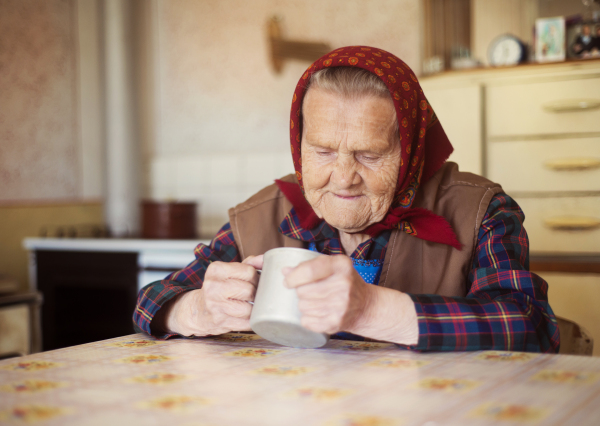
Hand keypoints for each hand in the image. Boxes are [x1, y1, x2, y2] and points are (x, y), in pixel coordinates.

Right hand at [160, 255, 262, 336]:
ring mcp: (216, 306)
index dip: (256, 278)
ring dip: (253, 309)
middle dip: (255, 294)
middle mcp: (213, 287)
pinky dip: (250, 321)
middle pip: (250, 290)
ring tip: (246, 306)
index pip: (249, 271)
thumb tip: (264, 260)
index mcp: (216, 270)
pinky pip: (247, 323)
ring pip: (250, 308)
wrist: (197, 311)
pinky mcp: (220, 322)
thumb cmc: (218, 290)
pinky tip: (244, 316)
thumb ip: (248, 264)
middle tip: (250, 295)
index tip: (252, 282)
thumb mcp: (228, 272)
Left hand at [283, 254, 418, 344]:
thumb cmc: (344, 282)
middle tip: (309, 292)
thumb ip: (308, 265)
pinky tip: (318, 313)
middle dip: (300, 292)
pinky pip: (307, 321)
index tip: (287, 282)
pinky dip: (308, 318)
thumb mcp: (331, 266)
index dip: (293, 277)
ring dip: (304, 305)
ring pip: (303, 306)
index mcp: (341, 265)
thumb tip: (284, 271)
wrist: (365, 306)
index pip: (309, 271)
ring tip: (315, 302)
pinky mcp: (337, 322)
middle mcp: (344, 284)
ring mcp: (341, 305)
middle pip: (303, 291)